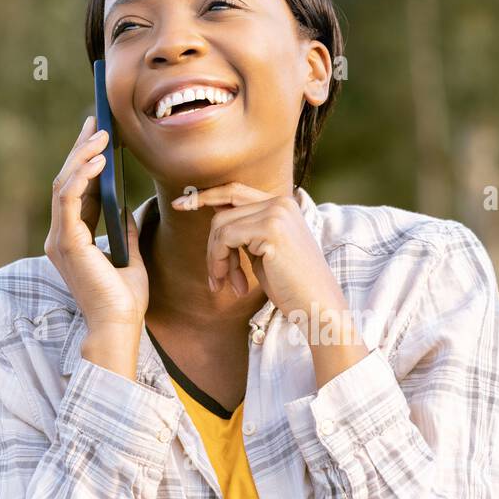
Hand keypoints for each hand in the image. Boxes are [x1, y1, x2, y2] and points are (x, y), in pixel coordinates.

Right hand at [46, 114, 148, 331]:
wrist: (120, 325)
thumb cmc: (125, 299)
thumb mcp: (129, 255)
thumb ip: (123, 230)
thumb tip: (124, 207)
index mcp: (73, 239)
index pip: (75, 191)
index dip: (85, 162)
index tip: (98, 136)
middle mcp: (61, 237)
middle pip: (66, 182)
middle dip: (81, 150)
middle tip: (96, 123)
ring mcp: (60, 239)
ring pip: (64, 185)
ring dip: (82, 157)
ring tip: (101, 135)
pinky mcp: (67, 243)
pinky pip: (68, 199)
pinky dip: (81, 176)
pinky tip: (97, 160)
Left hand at [173, 182, 340, 319]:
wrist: (319, 308)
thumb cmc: (292, 286)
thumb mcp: (263, 252)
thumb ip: (243, 231)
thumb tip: (214, 216)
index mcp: (283, 204)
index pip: (234, 190)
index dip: (205, 195)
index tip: (180, 204)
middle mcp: (281, 202)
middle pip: (222, 211)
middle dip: (212, 247)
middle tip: (216, 279)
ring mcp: (277, 213)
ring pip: (220, 226)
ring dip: (215, 260)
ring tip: (226, 285)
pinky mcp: (271, 230)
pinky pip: (225, 239)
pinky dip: (220, 262)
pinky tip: (232, 284)